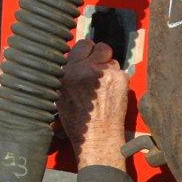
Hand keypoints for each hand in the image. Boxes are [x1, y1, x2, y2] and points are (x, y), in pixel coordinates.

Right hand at [57, 39, 128, 170]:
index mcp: (69, 72)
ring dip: (109, 69)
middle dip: (100, 56)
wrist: (97, 137)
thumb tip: (75, 60)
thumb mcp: (60, 95)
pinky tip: (111, 93)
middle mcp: (86, 69)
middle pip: (101, 47)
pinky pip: (120, 72)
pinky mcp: (120, 79)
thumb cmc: (78, 122)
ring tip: (104, 87)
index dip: (87, 52)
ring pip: (112, 60)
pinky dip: (118, 80)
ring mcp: (105, 73)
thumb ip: (68, 73)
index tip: (88, 59)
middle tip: (99, 70)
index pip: (83, 44)